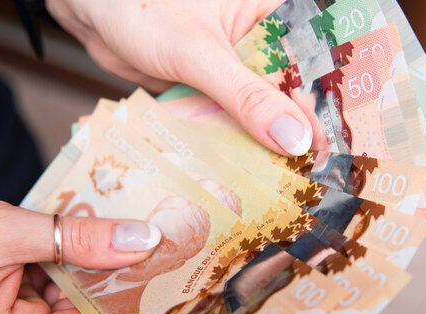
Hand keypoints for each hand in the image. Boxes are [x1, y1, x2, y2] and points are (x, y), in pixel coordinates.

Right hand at [0, 191, 160, 313]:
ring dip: (97, 258)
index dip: (131, 306)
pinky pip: (52, 272)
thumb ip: (75, 239)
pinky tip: (98, 227)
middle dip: (118, 274)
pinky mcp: (9, 285)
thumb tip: (139, 240)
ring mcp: (12, 308)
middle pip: (84, 308)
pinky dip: (73, 250)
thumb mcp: (8, 235)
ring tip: (134, 229)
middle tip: (157, 243)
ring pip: (70, 287)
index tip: (166, 276)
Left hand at [47, 0, 313, 155]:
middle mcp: (261, 43)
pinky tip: (246, 171)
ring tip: (284, 183)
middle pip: (291, 94)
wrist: (93, 11)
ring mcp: (235, 69)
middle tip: (308, 177)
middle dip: (297, 133)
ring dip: (267, 144)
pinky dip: (236, 143)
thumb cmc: (142, 8)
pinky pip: (232, 120)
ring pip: (261, 112)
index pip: (313, 66)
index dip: (326, 109)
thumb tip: (295, 139)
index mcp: (273, 15)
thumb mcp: (199, 52)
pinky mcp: (211, 89)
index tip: (331, 152)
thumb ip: (246, 96)